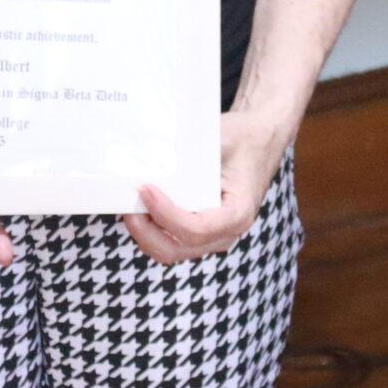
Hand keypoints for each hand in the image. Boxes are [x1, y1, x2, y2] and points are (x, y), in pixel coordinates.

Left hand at [122, 107, 288, 264]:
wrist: (259, 142)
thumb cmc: (244, 139)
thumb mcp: (223, 136)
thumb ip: (194, 147)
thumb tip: (154, 151)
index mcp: (238, 212)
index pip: (197, 228)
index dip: (166, 214)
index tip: (146, 189)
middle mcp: (227, 232)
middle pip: (178, 248)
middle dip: (146, 231)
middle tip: (128, 205)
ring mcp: (214, 237)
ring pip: (171, 251)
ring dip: (146, 234)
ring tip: (130, 207)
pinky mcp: (202, 233)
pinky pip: (172, 242)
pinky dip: (152, 231)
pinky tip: (141, 209)